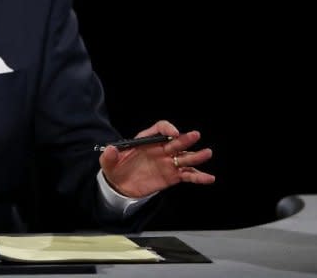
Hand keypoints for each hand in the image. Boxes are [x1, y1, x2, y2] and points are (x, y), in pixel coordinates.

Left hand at [100, 120, 214, 197]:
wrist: (120, 186)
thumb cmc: (115, 168)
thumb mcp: (107, 162)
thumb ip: (109, 155)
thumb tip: (110, 149)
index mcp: (146, 141)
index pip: (160, 129)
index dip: (167, 129)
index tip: (173, 133)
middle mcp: (160, 149)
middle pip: (176, 141)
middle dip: (185, 139)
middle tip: (194, 136)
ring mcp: (167, 162)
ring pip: (184, 157)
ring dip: (196, 155)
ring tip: (207, 153)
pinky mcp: (172, 176)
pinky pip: (187, 175)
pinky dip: (198, 176)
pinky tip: (209, 178)